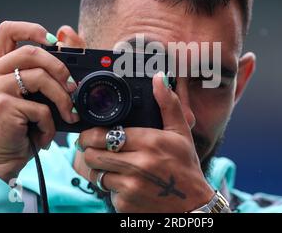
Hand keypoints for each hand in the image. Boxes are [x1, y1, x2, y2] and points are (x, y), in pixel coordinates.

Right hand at [0, 21, 78, 182]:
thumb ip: (42, 72)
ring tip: (67, 114)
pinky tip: (44, 134)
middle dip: (60, 68)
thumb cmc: (16, 130)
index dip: (33, 29)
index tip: (55, 42)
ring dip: (62, 99)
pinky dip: (50, 124)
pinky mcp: (1, 106)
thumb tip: (66, 35)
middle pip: (31, 51)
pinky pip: (41, 108)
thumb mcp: (28, 98)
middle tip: (72, 87)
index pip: (8, 30)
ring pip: (40, 77)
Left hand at [77, 72, 214, 211]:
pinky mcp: (125, 204)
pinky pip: (107, 191)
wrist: (191, 204)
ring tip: (112, 164)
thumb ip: (168, 104)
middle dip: (90, 150)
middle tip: (94, 147)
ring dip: (101, 168)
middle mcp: (139, 164)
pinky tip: (126, 182)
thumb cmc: (185, 166)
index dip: (91, 133)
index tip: (90, 133)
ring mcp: (131, 186)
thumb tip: (160, 78)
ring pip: (97, 173)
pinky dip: (112, 187)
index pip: (105, 135)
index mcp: (150, 142)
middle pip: (93, 154)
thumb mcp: (181, 132)